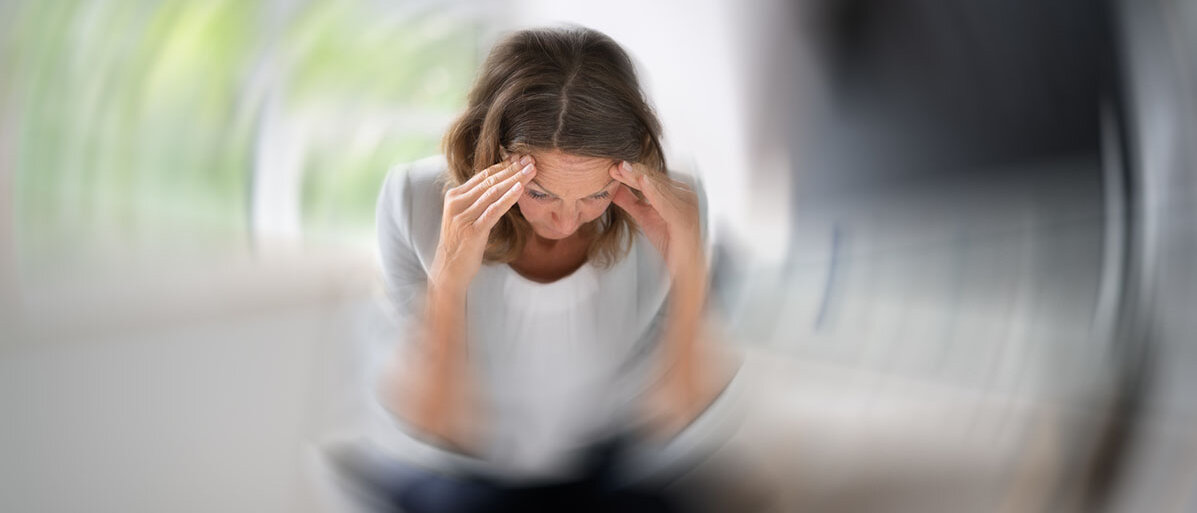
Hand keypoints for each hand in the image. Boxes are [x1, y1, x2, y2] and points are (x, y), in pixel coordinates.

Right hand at [431, 155, 536, 292]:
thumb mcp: (465, 217)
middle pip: (490, 181)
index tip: (521, 158)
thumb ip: (476, 201)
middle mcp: (456, 203)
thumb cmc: (462, 244)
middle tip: (531, 160)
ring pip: (493, 192)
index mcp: (454, 196)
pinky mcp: (472, 231)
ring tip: (532, 171)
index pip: (483, 175)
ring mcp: (462, 217)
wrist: (449, 270)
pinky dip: (508, 198)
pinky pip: (493, 210)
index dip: (504, 165)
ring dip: (515, 180)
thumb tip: (500, 185)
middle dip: (513, 169)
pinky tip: (521, 189)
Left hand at [609, 161, 704, 278]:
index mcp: (677, 191)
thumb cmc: (669, 240)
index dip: (632, 173)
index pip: (652, 178)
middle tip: (616, 165)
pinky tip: (642, 182)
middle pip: (655, 180)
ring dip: (639, 178)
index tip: (614, 167)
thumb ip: (630, 201)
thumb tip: (614, 188)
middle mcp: (685, 194)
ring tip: (623, 169)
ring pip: (658, 187)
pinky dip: (653, 191)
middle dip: (634, 173)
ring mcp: (687, 204)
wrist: (684, 265)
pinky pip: (665, 202)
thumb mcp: (644, 216)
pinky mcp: (684, 216)